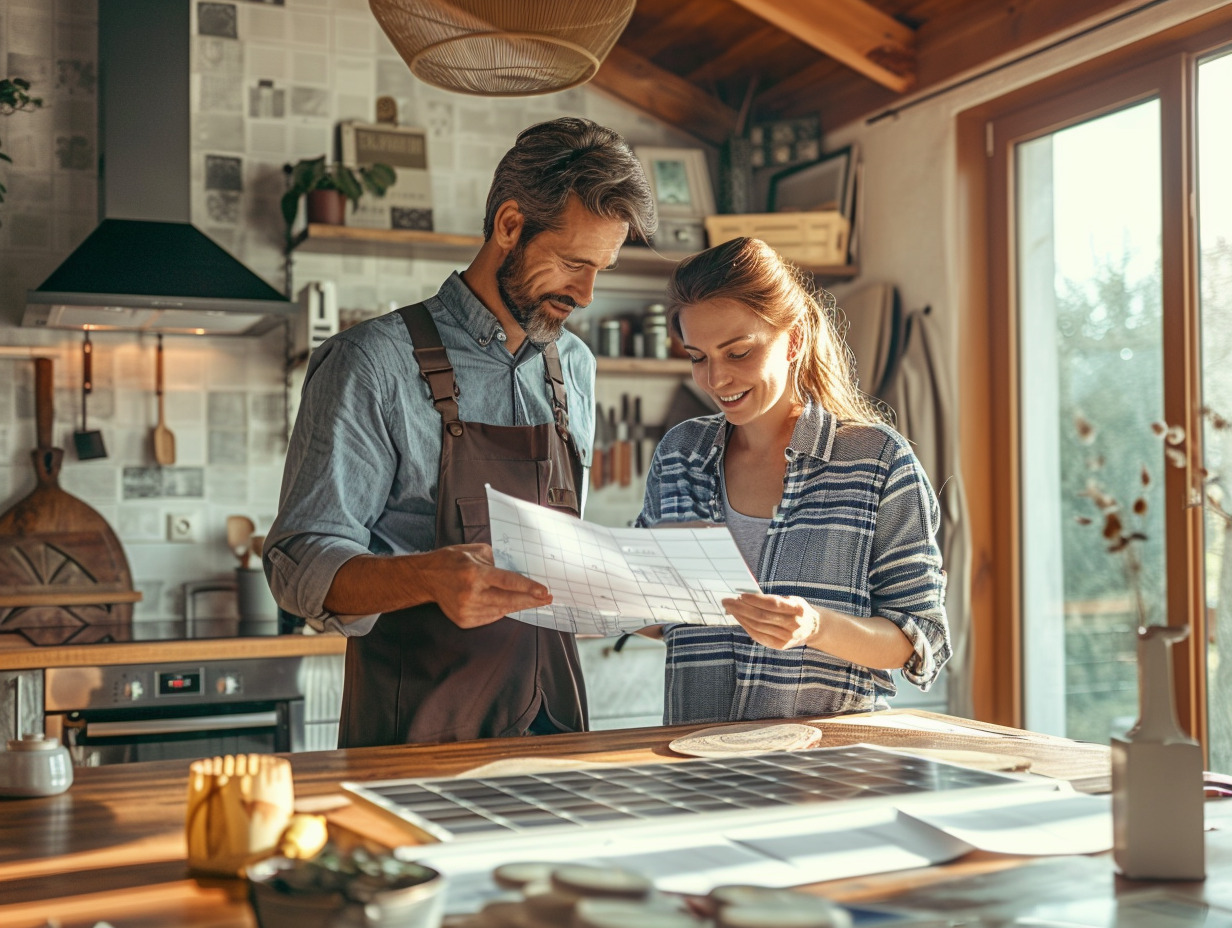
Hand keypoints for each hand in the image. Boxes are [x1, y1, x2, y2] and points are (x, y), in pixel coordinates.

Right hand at [418, 544, 551, 628]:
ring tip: (530, 600)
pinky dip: (500, 610)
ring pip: (501, 611)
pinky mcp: (464, 620)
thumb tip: (514, 572)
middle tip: (546, 599)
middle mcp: (471, 594)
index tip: (544, 592)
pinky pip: (490, 617)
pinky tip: (506, 604)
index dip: (528, 588)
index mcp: (475, 573)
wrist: (426, 577)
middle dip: (531, 600)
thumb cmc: (451, 561)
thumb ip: (496, 560)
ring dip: (517, 605)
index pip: (508, 582)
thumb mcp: (475, 551)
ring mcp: (467, 610)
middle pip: (509, 600)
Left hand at [721, 592, 821, 650]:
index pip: (772, 604)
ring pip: (758, 627)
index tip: (740, 594)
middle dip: (741, 608)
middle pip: (762, 617)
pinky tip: (739, 619)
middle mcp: (793, 625)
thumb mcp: (791, 599)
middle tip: (727, 601)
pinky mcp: (779, 645)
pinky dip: (746, 626)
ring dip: (741, 617)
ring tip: (730, 608)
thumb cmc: (796, 609)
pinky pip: (758, 636)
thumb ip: (773, 599)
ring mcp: (786, 638)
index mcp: (797, 609)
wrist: (812, 628)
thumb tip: (746, 597)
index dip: (755, 600)